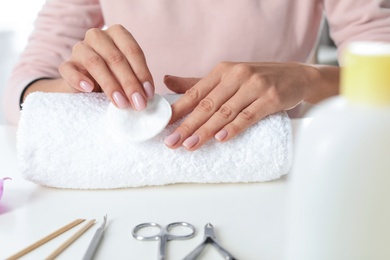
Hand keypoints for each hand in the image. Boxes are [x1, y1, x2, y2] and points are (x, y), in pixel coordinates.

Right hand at [59, 24, 153, 109]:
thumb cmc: (114, 78)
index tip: (148, 94)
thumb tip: (146, 95)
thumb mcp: (128, 76)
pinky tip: (88, 89)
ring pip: (95, 62)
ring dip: (110, 85)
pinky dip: (79, 79)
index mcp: (118, 34)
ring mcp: (80, 48)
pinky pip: (69, 69)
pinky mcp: (66, 64)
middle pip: (115, 58)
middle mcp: (98, 36)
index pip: (132, 51)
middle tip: (138, 103)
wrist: (87, 86)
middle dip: (129, 83)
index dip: (142, 73)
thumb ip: (137, 80)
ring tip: (121, 103)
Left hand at [163, 61, 327, 150]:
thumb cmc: (258, 79)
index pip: (195, 92)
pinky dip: (234, 128)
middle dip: (187, 125)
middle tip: (172, 142)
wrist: (297, 76)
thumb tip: (167, 81)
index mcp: (223, 70)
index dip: (178, 109)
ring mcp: (255, 86)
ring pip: (225, 112)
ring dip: (206, 131)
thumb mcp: (228, 77)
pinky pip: (249, 116)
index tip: (163, 125)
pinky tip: (221, 139)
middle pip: (207, 104)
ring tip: (190, 146)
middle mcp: (237, 75)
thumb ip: (198, 83)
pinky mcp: (271, 98)